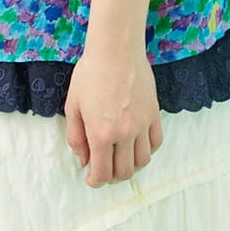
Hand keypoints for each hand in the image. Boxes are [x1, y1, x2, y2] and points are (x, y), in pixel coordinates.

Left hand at [64, 44, 164, 188]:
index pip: (102, 173)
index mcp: (100, 134)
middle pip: (124, 172)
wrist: (116, 49)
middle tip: (105, 170)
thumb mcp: (73, 105)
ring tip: (121, 158)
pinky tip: (137, 145)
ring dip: (131, 166)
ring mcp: (142, 124)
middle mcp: (124, 134)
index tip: (92, 178)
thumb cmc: (90, 73)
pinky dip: (148, 150)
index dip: (96, 181)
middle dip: (113, 177)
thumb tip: (84, 160)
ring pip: (142, 161)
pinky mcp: (154, 113)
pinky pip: (156, 143)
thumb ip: (76, 137)